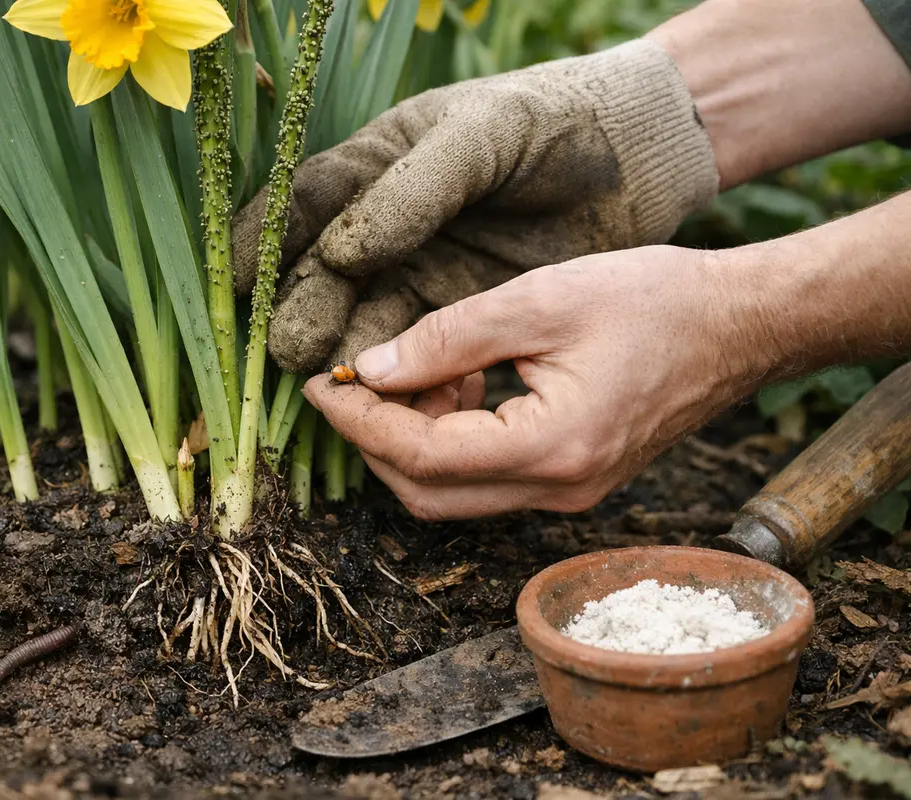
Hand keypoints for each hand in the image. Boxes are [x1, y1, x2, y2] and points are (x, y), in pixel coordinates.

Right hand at [232, 40, 718, 372]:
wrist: (639, 155)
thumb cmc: (554, 122)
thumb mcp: (481, 138)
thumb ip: (413, 189)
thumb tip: (341, 256)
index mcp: (378, 167)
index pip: (304, 207)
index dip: (264, 245)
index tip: (236, 284)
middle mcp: (390, 228)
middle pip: (326, 280)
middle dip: (304, 317)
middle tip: (295, 353)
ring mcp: (425, 274)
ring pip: (368, 324)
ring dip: (352, 357)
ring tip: (341, 386)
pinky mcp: (465, 315)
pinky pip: (422, 354)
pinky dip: (409, 376)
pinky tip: (405, 391)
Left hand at [302, 246, 758, 519]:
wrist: (738, 325)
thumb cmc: (654, 301)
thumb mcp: (539, 301)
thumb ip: (448, 338)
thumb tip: (374, 369)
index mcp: (550, 448)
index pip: (420, 457)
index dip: (358, 421)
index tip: (320, 382)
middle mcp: (557, 490)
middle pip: (426, 492)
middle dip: (375, 437)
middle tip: (353, 379)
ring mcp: (568, 493)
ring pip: (453, 491)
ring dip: (415, 436)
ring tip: (423, 365)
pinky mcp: (572, 479)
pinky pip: (488, 476)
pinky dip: (453, 436)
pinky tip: (461, 379)